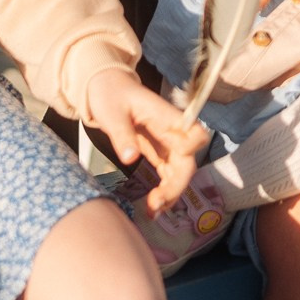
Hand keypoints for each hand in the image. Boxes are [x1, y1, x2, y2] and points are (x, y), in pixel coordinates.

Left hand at [85, 66, 208, 213]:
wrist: (105, 88)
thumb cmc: (110, 95)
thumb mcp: (112, 113)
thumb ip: (122, 135)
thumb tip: (130, 159)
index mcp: (166, 116)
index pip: (193, 133)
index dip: (192, 149)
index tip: (175, 163)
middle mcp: (172, 131)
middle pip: (187, 161)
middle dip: (176, 185)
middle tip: (156, 203)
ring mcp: (167, 143)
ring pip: (180, 172)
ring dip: (171, 192)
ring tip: (153, 210)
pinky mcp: (159, 152)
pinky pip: (169, 174)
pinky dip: (165, 190)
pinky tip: (154, 206)